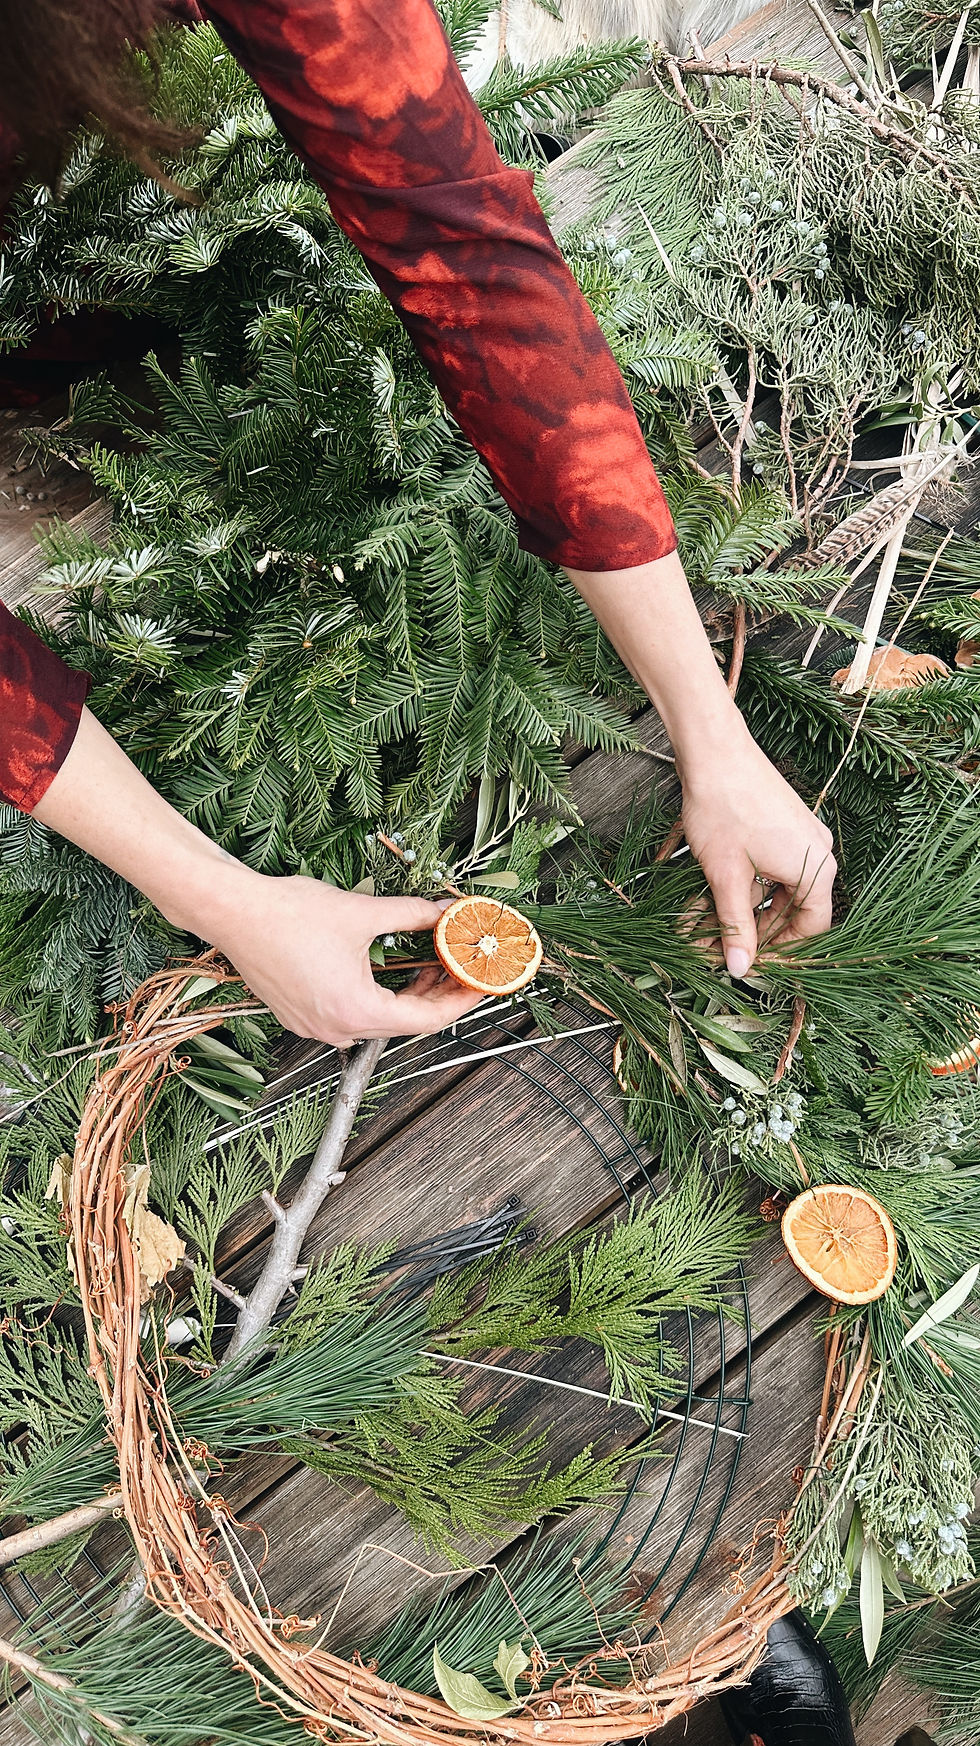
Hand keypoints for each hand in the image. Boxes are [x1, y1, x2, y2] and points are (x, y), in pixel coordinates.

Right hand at [32, 709, 482, 1047]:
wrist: (231, 912)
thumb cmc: (288, 913)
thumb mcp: (363, 912)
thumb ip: (413, 915)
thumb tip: (446, 911)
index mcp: (357, 1010)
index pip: (427, 1019)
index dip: (460, 1000)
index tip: (481, 984)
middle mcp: (336, 1029)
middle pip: (404, 1023)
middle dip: (438, 995)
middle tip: (463, 970)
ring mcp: (315, 1027)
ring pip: (378, 1020)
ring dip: (408, 995)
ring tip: (432, 964)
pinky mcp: (300, 1016)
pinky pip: (351, 1014)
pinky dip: (377, 996)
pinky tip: (391, 969)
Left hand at [679, 725, 835, 976]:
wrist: (714, 750)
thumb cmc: (723, 809)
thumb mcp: (727, 877)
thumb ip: (736, 926)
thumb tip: (741, 969)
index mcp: (816, 869)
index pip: (812, 927)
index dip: (782, 951)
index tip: (751, 963)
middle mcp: (817, 853)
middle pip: (789, 909)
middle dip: (747, 930)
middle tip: (713, 949)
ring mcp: (799, 836)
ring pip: (770, 889)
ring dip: (735, 908)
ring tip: (694, 925)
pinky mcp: (780, 825)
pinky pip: (765, 867)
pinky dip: (738, 883)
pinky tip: (702, 896)